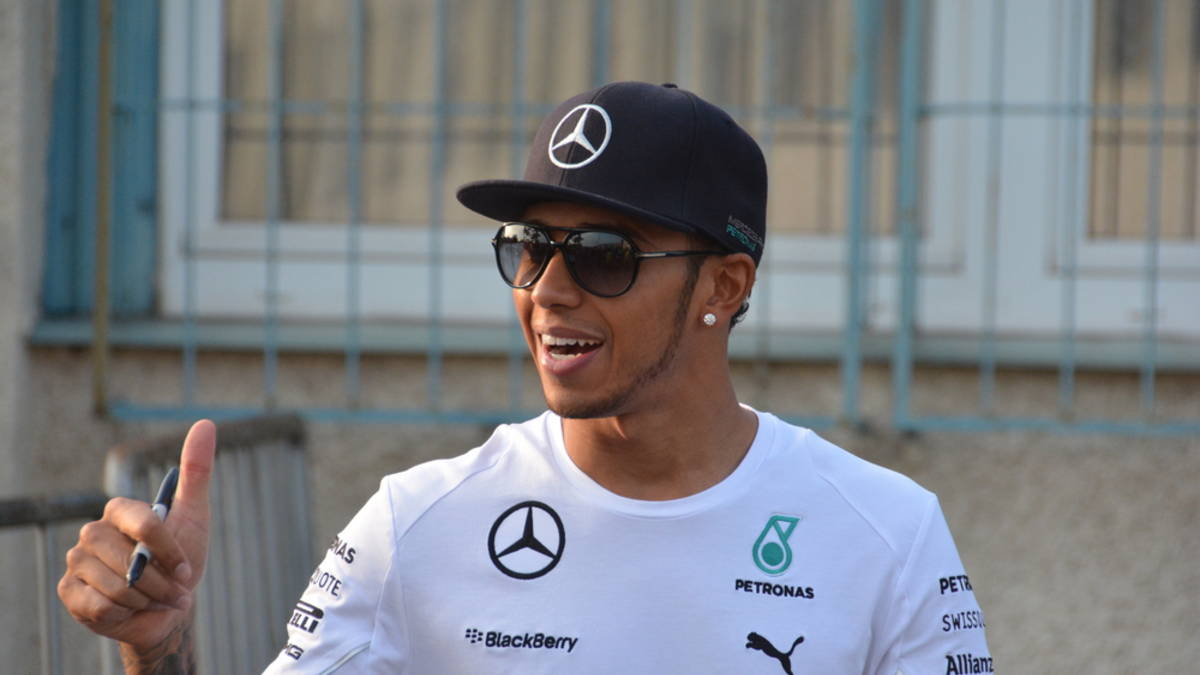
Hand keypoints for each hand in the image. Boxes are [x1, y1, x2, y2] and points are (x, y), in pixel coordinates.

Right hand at [58, 420, 215, 654]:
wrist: (165, 609)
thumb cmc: (180, 561)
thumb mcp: (194, 515)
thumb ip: (197, 471)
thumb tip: (206, 423)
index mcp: (120, 510)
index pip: (147, 524)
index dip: (171, 552)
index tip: (186, 569)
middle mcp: (92, 531)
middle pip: (131, 562)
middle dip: (160, 583)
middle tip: (172, 591)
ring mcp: (76, 561)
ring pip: (118, 587)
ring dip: (145, 599)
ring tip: (152, 599)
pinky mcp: (69, 591)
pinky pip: (99, 606)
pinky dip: (122, 613)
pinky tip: (127, 610)